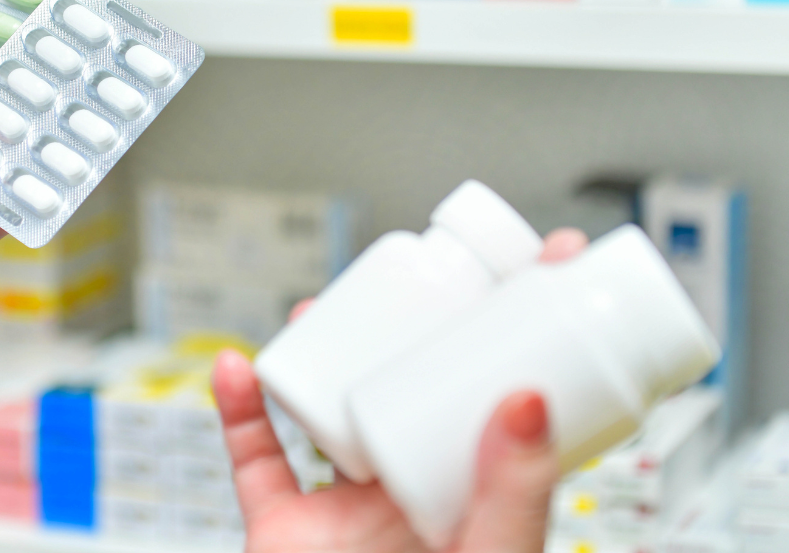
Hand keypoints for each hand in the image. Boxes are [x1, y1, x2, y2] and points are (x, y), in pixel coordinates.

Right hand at [212, 228, 589, 552]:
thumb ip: (515, 495)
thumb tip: (531, 394)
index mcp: (477, 506)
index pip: (514, 399)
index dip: (532, 329)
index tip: (552, 262)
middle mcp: (414, 499)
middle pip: (418, 389)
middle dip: (417, 325)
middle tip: (429, 266)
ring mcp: (345, 513)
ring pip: (334, 410)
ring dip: (323, 352)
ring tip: (327, 302)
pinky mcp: (281, 530)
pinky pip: (253, 461)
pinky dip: (236, 412)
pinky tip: (237, 365)